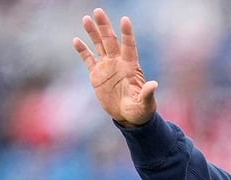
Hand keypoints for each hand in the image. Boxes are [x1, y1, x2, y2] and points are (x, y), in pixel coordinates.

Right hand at [72, 8, 156, 126]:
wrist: (128, 117)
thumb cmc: (140, 111)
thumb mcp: (145, 104)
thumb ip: (147, 94)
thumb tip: (154, 84)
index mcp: (131, 67)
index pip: (129, 46)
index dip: (127, 34)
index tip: (125, 19)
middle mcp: (119, 63)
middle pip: (111, 41)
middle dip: (104, 26)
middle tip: (98, 11)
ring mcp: (107, 67)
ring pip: (99, 46)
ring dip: (93, 32)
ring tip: (86, 18)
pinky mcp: (96, 75)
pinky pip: (88, 59)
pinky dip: (83, 50)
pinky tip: (76, 40)